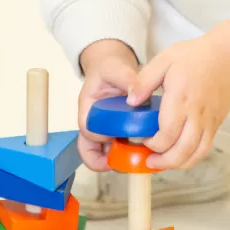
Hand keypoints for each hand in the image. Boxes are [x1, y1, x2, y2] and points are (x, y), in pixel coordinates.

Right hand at [77, 39, 138, 171]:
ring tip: (134, 160)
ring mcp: (104, 129)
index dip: (99, 136)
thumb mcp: (116, 68)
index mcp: (88, 108)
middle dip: (102, 160)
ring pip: (102, 154)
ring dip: (116, 159)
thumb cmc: (110, 67)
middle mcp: (93, 122)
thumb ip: (126, 78)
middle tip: (121, 163)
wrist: (114, 66)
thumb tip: (136, 92)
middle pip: (89, 149)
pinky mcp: (117, 131)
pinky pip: (118, 149)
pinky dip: (128, 154)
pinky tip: (142, 151)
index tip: (112, 135)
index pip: (87, 128)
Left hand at [127, 35, 229, 171]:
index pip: (166, 135)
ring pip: (196, 154)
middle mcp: (196, 114)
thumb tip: (131, 101)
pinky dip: (192, 157)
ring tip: (163, 162)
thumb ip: (144, 81)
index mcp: (180, 99)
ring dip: (178, 164)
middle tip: (149, 160)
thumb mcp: (164, 60)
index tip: (143, 139)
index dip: (152, 144)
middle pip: (181, 151)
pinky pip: (205, 148)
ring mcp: (209, 121)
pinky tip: (181, 154)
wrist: (227, 56)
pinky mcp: (216, 123)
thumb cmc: (195, 56)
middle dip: (163, 162)